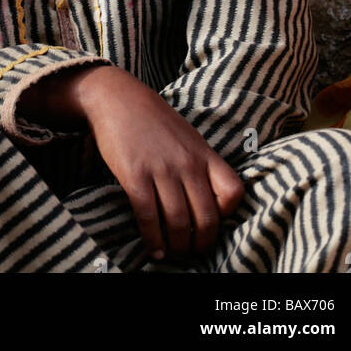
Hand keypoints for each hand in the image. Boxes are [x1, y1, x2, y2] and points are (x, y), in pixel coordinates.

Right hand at [19, 64, 245, 261]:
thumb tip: (206, 199)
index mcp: (204, 153)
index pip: (233, 193)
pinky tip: (153, 249)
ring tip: (172, 253)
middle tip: (192, 250)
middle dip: (201, 243)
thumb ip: (199, 163)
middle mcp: (187, 163)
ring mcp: (162, 170)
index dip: (227, 215)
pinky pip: (149, 217)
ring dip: (177, 247)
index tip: (212, 222)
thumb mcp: (187, 136)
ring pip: (179, 223)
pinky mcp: (135, 175)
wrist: (117, 97)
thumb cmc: (153, 119)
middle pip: (207, 218)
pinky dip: (153, 240)